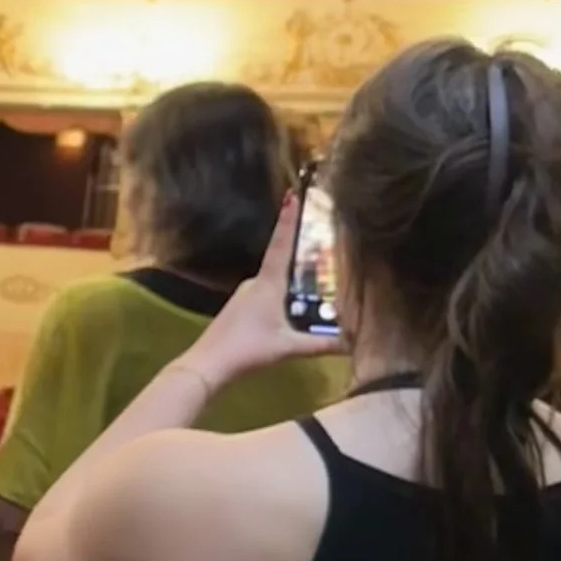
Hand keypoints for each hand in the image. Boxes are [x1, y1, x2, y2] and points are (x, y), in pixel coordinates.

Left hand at [201, 194, 344, 385]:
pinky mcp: (238, 308)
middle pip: (282, 263)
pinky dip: (280, 296)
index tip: (291, 195)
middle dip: (301, 255)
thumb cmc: (247, 349)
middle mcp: (255, 282)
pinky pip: (266, 295)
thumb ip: (322, 345)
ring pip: (274, 282)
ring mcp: (244, 295)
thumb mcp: (289, 347)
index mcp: (268, 283)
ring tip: (316, 281)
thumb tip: (353, 344)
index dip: (288, 220)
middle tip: (323, 244)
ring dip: (292, 281)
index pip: (281, 245)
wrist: (207, 365)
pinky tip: (291, 309)